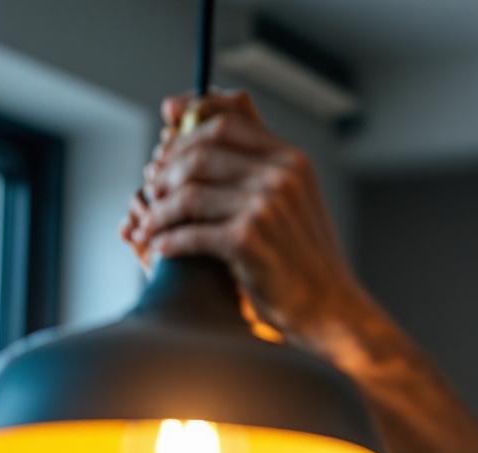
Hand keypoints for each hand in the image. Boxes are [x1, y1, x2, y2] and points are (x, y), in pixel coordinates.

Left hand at [125, 90, 372, 351]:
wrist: (329, 306)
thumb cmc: (301, 256)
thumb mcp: (293, 198)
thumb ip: (260, 164)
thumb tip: (206, 125)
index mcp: (292, 159)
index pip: (225, 122)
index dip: (186, 129)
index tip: (162, 138)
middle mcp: (281, 176)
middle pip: (198, 155)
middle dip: (164, 172)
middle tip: (149, 192)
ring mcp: (265, 207)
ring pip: (187, 194)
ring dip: (158, 212)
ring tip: (148, 226)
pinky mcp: (248, 240)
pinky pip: (189, 232)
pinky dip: (168, 241)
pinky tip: (161, 248)